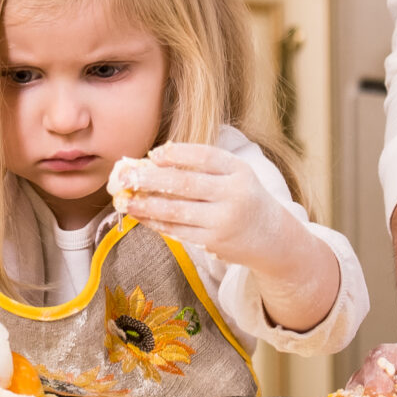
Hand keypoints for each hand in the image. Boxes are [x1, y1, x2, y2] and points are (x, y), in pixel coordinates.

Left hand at [116, 143, 338, 329]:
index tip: (153, 154)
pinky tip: (141, 215)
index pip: (204, 156)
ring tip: (124, 199)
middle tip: (125, 175)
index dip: (177, 154)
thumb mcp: (234, 175)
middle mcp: (233, 194)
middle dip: (151, 178)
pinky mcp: (213, 242)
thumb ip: (202, 166)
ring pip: (177, 210)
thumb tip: (153, 160)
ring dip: (146, 204)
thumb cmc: (243, 198)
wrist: (271, 237)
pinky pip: (178, 230)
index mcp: (239, 170)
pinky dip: (156, 222)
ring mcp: (223, 220)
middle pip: (186, 183)